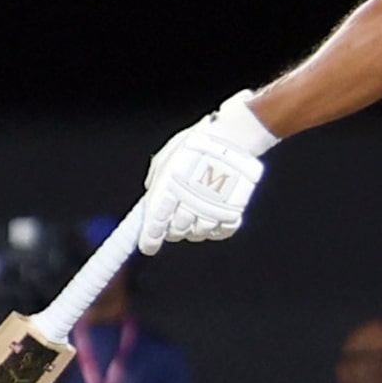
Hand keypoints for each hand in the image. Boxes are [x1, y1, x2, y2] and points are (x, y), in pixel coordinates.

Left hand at [139, 91, 276, 255]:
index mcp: (167, 192)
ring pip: (198, 233)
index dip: (149, 240)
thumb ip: (156, 179)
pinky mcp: (232, 212)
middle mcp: (188, 205)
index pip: (154, 227)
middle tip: (175, 217)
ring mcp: (211, 210)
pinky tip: (214, 216)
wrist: (231, 137)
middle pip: (176, 232)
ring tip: (197, 210)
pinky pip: (222, 231)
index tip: (148, 245)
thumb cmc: (197, 143)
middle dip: (172, 228)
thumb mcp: (167, 157)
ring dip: (194, 227)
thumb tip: (151, 192)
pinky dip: (217, 228)